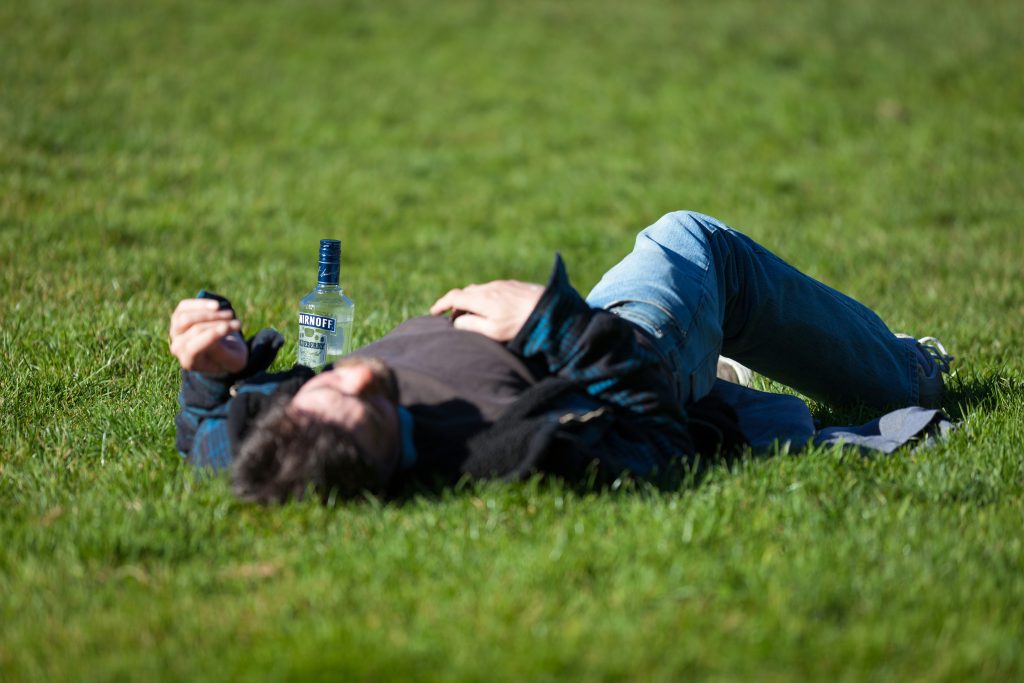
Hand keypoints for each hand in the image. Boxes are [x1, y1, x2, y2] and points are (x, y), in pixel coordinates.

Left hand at [169, 298, 247, 374]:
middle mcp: (178, 348)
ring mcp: (175, 331)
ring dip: (211, 314)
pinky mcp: (178, 317)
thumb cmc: (229, 357)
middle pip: (194, 330)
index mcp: (190, 362)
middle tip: (238, 323)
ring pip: (186, 318)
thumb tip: (217, 332)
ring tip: (230, 314)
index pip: (193, 349)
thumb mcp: (233, 361)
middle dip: (218, 323)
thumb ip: (223, 352)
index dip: (211, 336)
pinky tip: (217, 306)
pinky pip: (185, 307)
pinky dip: (201, 304)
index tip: (228, 327)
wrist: (223, 350)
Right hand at [429, 280, 543, 341]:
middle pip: (465, 292)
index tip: (433, 312)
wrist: (551, 309)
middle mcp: (489, 288)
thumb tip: (456, 322)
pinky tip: (494, 309)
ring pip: (479, 290)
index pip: (453, 297)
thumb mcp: (493, 331)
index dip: (440, 304)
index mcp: (481, 299)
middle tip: (454, 318)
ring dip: (472, 300)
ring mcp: (502, 284)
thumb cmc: (521, 324)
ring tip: (473, 315)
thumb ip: (471, 326)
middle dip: (456, 304)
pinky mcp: (514, 285)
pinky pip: (493, 289)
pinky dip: (485, 297)